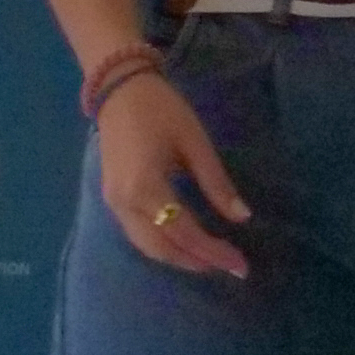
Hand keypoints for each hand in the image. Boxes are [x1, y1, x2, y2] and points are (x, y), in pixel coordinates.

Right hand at [98, 71, 251, 280]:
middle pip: (162, 248)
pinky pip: (137, 233)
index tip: (240, 265)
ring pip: (146, 246)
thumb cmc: (162, 110)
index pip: (185, 233)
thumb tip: (242, 217)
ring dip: (178, 257)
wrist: (120, 88)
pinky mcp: (111, 198)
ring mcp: (113, 203)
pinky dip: (162, 244)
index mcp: (147, 188)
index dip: (214, 252)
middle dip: (196, 262)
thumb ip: (217, 184)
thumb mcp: (196, 144)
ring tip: (210, 260)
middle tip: (229, 266)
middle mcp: (125, 203)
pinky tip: (183, 243)